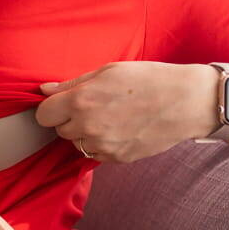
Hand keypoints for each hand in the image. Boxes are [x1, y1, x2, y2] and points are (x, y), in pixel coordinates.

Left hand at [35, 61, 217, 162]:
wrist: (185, 102)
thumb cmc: (147, 79)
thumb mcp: (108, 71)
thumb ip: (72, 83)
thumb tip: (44, 90)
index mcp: (81, 101)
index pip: (43, 115)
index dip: (52, 108)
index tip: (63, 104)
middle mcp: (88, 126)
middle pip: (60, 131)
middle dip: (71, 120)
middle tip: (95, 106)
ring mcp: (103, 145)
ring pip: (78, 144)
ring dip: (87, 133)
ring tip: (111, 117)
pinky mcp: (117, 158)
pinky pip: (96, 153)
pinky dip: (103, 144)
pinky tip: (121, 128)